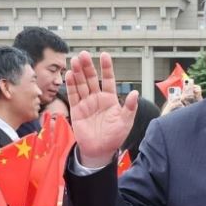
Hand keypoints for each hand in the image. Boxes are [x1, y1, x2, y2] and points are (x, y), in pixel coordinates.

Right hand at [65, 51, 139, 168]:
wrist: (100, 151)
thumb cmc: (114, 136)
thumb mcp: (125, 122)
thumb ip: (130, 107)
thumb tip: (136, 93)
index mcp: (110, 99)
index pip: (108, 79)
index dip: (106, 68)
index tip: (104, 55)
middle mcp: (97, 98)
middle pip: (91, 78)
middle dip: (87, 67)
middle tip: (83, 54)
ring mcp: (86, 103)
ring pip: (81, 84)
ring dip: (78, 72)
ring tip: (75, 60)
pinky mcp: (76, 110)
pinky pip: (73, 95)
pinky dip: (71, 85)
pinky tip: (70, 74)